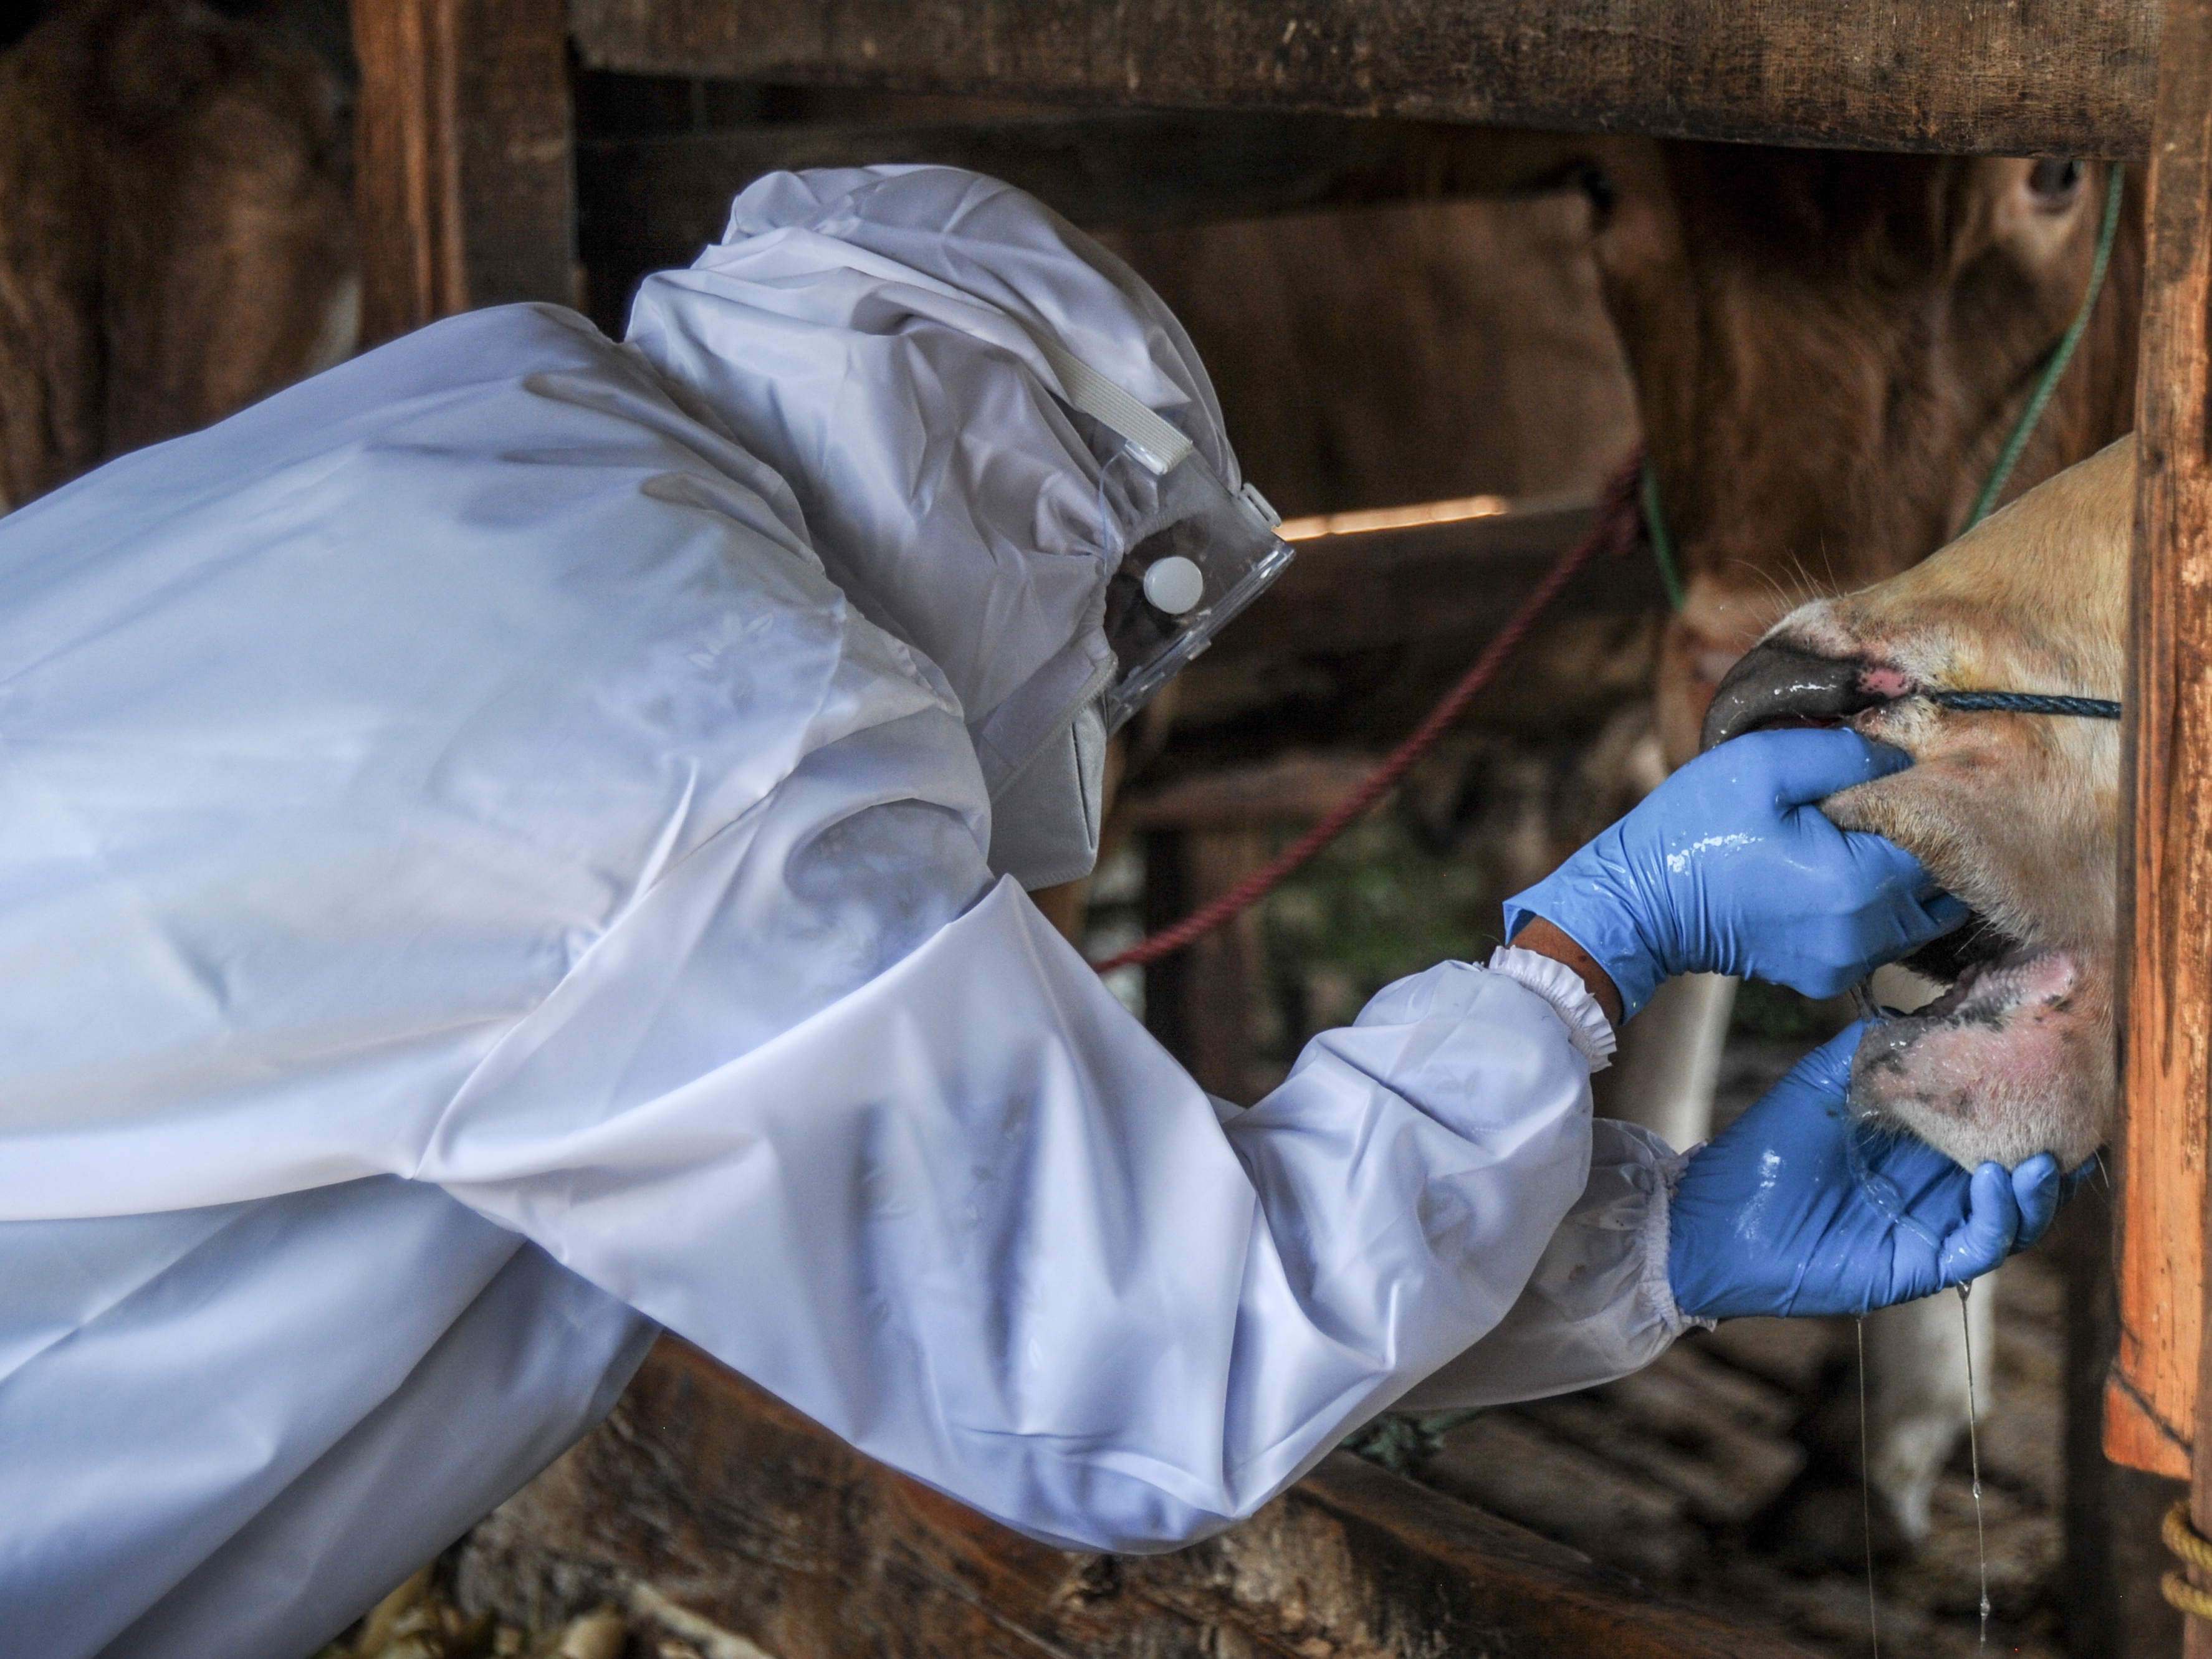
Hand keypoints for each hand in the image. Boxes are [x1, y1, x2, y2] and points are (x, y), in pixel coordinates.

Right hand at [1504, 728, 1964, 1018]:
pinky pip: (1878, 940)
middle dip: (1918, 848)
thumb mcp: (1764, 764)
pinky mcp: (1825, 977)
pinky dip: (1870, 911)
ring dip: (1898, 882)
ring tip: (1849, 846)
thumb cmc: (1695, 829)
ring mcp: (1846, 964)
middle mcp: (1866, 935)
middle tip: (1872, 815)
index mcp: (1860, 883)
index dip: (1921, 804)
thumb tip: (1900, 756)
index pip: (1940, 839)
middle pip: (1939, 887)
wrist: (1638, 905)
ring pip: (1916, 917)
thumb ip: (1844, 753)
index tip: (1883, 782)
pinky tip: (1826, 880)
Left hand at [1666, 1024, 2064, 1320]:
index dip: (2032, 1106)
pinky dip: (1999, 1215)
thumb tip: (1925, 1005)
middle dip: (2058, 1152)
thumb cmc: (1769, 1150)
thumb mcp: (1824, 1082)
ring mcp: (1933, 1226)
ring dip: (2039, 1188)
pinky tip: (1994, 1178)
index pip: (1996, 1127)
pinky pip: (1980, 1245)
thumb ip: (1873, 1045)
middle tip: (2080, 1121)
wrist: (1717, 1218)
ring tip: (2047, 1157)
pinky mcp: (1920, 1263)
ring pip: (2015, 1215)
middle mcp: (1937, 1187)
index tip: (2060, 1075)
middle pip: (2022, 1175)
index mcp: (1922, 1144)